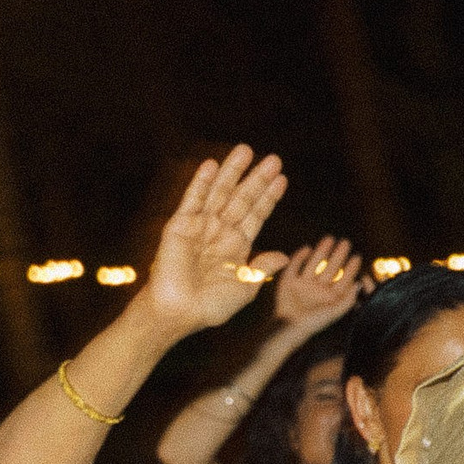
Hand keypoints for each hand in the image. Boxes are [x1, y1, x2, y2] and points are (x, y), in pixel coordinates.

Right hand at [140, 145, 289, 337]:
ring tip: (247, 151)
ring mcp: (200, 226)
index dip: (269, 197)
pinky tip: (211, 164)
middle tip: (274, 159)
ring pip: (220, 193)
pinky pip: (193, 199)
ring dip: (233, 172)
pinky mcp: (180, 225)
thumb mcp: (245, 287)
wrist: (180, 312)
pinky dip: (201, 182)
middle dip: (257, 179)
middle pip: (242, 199)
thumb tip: (283, 255)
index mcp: (238, 246)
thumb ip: (262, 268)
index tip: (283, 179)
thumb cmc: (211, 307)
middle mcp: (220, 232)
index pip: (257, 215)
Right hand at [271, 235, 367, 334]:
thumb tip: (358, 283)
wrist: (288, 327)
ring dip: (321, 251)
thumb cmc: (314, 322)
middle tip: (346, 242)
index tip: (357, 256)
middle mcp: (318, 288)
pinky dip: (299, 257)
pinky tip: (307, 248)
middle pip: (330, 267)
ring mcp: (303, 284)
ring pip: (314, 263)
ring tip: (329, 238)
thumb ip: (348, 299)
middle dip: (338, 255)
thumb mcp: (335, 311)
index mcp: (330, 296)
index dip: (350, 267)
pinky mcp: (288, 281)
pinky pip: (295, 266)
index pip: (343, 278)